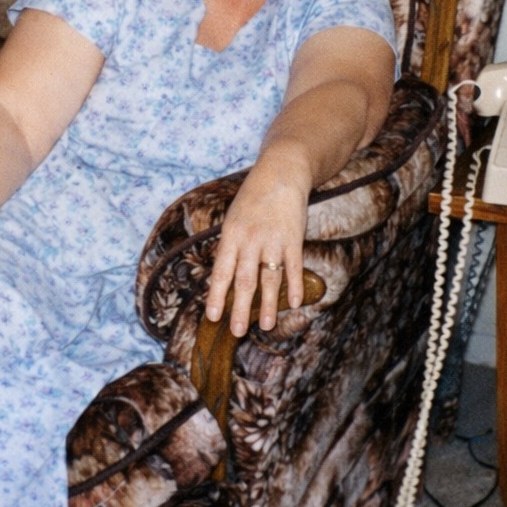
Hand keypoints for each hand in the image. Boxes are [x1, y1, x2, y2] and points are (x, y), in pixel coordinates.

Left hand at [204, 170, 307, 334]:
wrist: (280, 174)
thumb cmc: (252, 199)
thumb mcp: (232, 219)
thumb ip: (230, 247)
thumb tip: (224, 277)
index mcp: (230, 236)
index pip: (221, 272)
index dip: (216, 296)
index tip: (212, 317)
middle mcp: (250, 240)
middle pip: (244, 281)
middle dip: (240, 309)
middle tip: (238, 332)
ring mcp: (273, 240)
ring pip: (269, 279)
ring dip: (268, 304)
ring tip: (267, 326)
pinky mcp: (293, 238)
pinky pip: (293, 267)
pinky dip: (294, 286)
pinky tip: (293, 303)